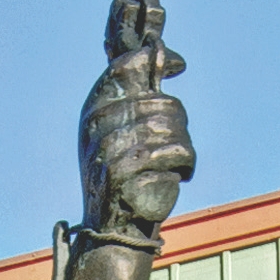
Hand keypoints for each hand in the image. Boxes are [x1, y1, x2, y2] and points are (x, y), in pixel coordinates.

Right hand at [79, 60, 189, 239]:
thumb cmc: (126, 176)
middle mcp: (97, 123)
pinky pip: (178, 152)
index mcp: (94, 108)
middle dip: (179, 124)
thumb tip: (160, 51)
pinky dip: (185, 166)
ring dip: (183, 148)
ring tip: (171, 166)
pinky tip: (175, 177)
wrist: (113, 229)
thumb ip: (136, 91)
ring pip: (175, 126)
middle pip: (165, 101)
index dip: (156, 58)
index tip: (179, 63)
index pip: (127, 65)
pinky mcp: (127, 170)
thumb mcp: (122, 128)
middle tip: (174, 146)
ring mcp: (109, 146)